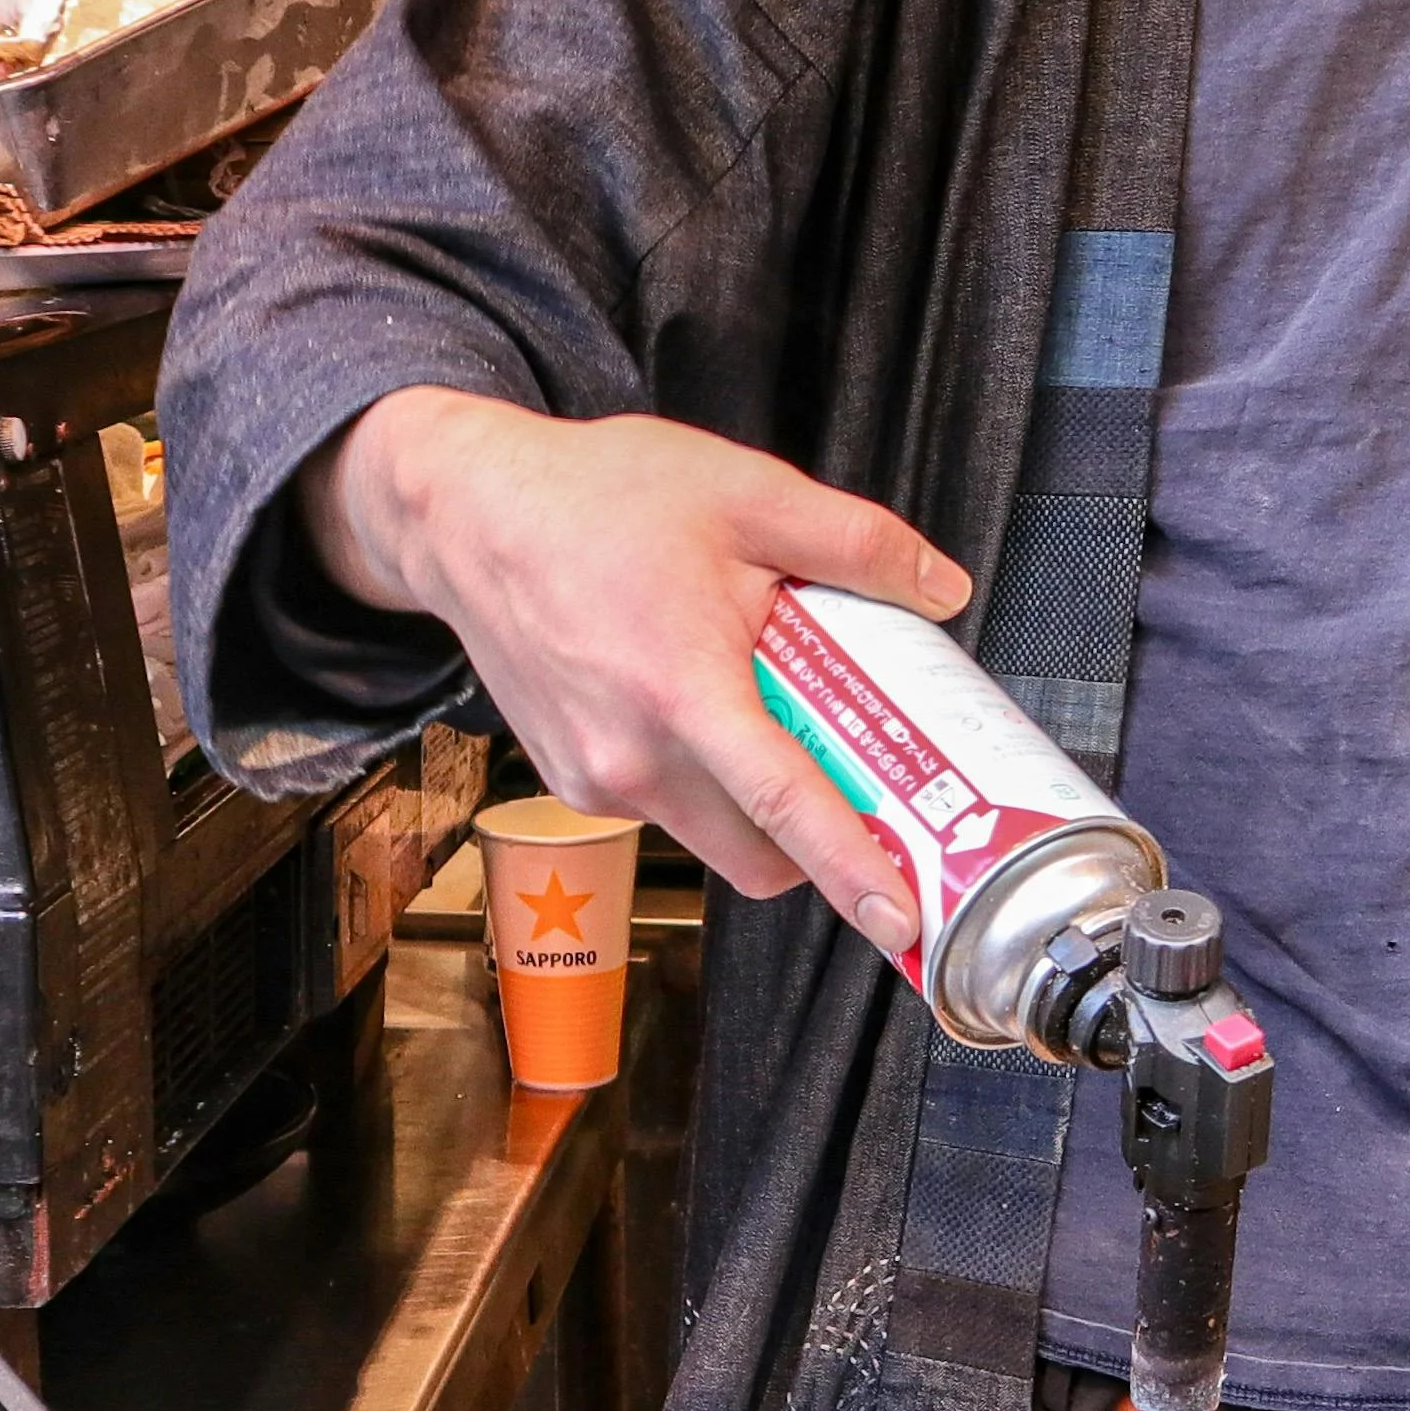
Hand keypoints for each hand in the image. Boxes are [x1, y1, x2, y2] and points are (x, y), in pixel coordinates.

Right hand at [310, 388, 967, 937]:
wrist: (470, 514)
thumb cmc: (591, 501)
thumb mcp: (745, 493)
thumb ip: (853, 543)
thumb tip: (939, 588)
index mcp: (683, 690)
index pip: (784, 806)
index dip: (851, 869)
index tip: (900, 917)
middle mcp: (632, 755)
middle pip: (758, 854)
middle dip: (816, 835)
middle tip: (849, 765)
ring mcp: (595, 777)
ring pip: (712, 831)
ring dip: (753, 798)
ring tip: (754, 699)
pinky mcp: (573, 780)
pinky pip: (665, 804)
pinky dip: (698, 773)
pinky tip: (690, 694)